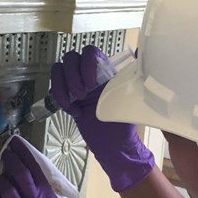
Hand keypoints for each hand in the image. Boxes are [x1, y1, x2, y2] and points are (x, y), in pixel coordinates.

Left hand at [0, 136, 87, 197]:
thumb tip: (30, 177)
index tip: (15, 142)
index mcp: (47, 194)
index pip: (34, 167)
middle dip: (11, 160)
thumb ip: (43, 191)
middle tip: (5, 153)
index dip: (23, 153)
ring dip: (2, 181)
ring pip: (6, 189)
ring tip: (1, 178)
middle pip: (19, 174)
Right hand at [51, 45, 154, 191]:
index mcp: (106, 70)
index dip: (87, 64)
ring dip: (63, 86)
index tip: (92, 83)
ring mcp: (76, 84)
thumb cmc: (123, 124)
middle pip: (70, 58)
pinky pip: (54, 87)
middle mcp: (89, 73)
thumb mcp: (130, 100)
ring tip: (76, 103)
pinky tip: (73, 111)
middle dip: (72, 77)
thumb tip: (142, 52)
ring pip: (59, 69)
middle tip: (83, 96)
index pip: (90, 51)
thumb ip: (134, 77)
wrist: (112, 145)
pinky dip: (59, 98)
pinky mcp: (66, 96)